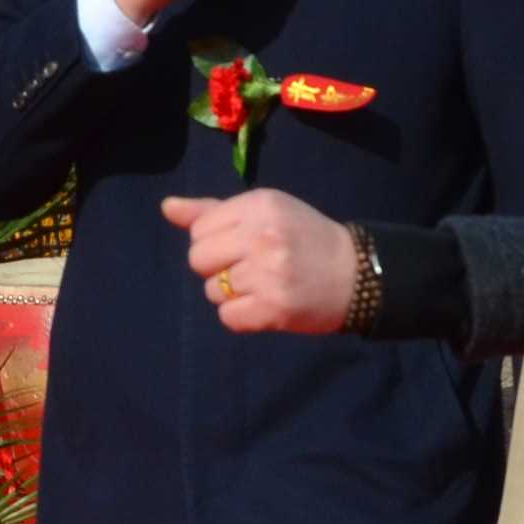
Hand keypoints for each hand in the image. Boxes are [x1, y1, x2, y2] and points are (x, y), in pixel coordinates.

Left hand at [168, 189, 355, 332]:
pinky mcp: (274, 308)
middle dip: (215, 268)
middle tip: (248, 269)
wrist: (357, 274)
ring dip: (231, 294)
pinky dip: (241, 317)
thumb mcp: (266, 212)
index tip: (240, 246)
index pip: (199, 229)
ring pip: (212, 291)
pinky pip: (228, 317)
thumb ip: (213, 211)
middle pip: (198, 259)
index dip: (214, 242)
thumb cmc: (305, 238)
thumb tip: (167, 207)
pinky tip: (264, 306)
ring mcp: (268, 273)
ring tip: (262, 287)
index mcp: (259, 205)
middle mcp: (262, 235)